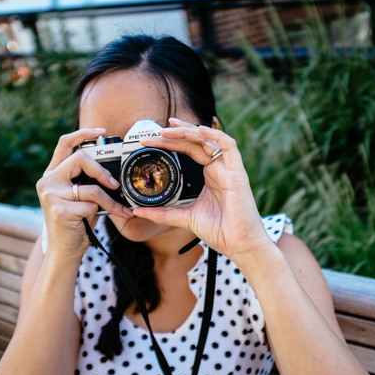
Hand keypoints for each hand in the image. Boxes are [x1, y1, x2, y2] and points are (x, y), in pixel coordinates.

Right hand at [37, 128, 132, 259]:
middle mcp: (48, 181)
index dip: (83, 133)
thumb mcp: (81, 197)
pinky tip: (103, 220)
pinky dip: (105, 212)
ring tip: (121, 209)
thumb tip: (114, 170)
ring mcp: (51, 195)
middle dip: (102, 171)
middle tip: (115, 184)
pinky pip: (91, 204)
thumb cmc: (77, 222)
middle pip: (80, 159)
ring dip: (111, 200)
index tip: (102, 132)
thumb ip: (88, 180)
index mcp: (53, 174)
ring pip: (91, 187)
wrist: (65, 250)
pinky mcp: (59, 210)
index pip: (65, 143)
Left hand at [132, 118, 271, 264]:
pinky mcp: (237, 172)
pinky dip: (215, 134)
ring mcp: (228, 168)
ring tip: (168, 129)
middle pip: (195, 141)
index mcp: (208, 175)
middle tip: (154, 132)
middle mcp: (218, 168)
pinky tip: (199, 130)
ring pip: (209, 139)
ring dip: (188, 131)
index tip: (149, 141)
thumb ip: (162, 213)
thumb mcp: (184, 218)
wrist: (237, 244)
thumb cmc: (219, 231)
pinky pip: (229, 145)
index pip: (187, 150)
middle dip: (175, 134)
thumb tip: (137, 211)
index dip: (170, 143)